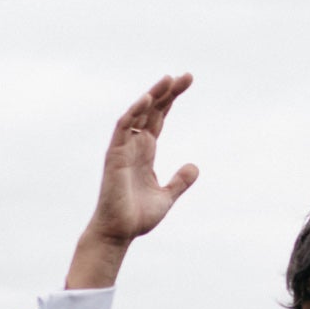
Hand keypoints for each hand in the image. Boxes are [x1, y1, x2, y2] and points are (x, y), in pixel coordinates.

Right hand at [68, 74, 199, 288]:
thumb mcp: (166, 197)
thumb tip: (194, 167)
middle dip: (167, 92)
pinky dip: (134, 112)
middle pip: (151, 111)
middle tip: (185, 76)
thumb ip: (179, 181)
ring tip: (168, 79)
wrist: (120, 233)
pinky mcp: (115, 156)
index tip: (187, 82)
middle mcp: (134, 146)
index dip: (171, 100)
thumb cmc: (137, 216)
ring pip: (137, 114)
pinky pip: (123, 128)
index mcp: (146, 152)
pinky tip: (148, 99)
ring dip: (152, 96)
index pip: (159, 118)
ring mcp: (123, 149)